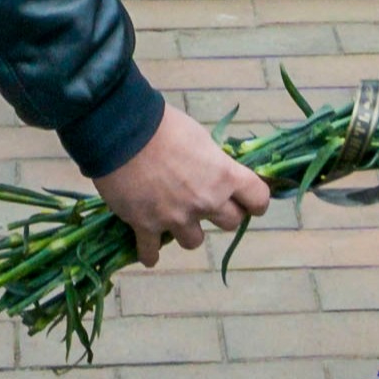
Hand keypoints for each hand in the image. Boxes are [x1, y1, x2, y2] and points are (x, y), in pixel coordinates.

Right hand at [93, 109, 274, 263]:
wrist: (121, 132)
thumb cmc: (162, 125)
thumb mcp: (199, 137)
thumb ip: (212, 161)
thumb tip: (214, 171)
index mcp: (223, 175)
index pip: (258, 198)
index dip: (255, 202)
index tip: (250, 203)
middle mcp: (206, 201)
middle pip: (231, 223)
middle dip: (222, 214)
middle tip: (208, 205)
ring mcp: (176, 218)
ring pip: (194, 241)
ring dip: (187, 231)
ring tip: (174, 220)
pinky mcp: (146, 226)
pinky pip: (151, 252)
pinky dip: (150, 253)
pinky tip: (149, 253)